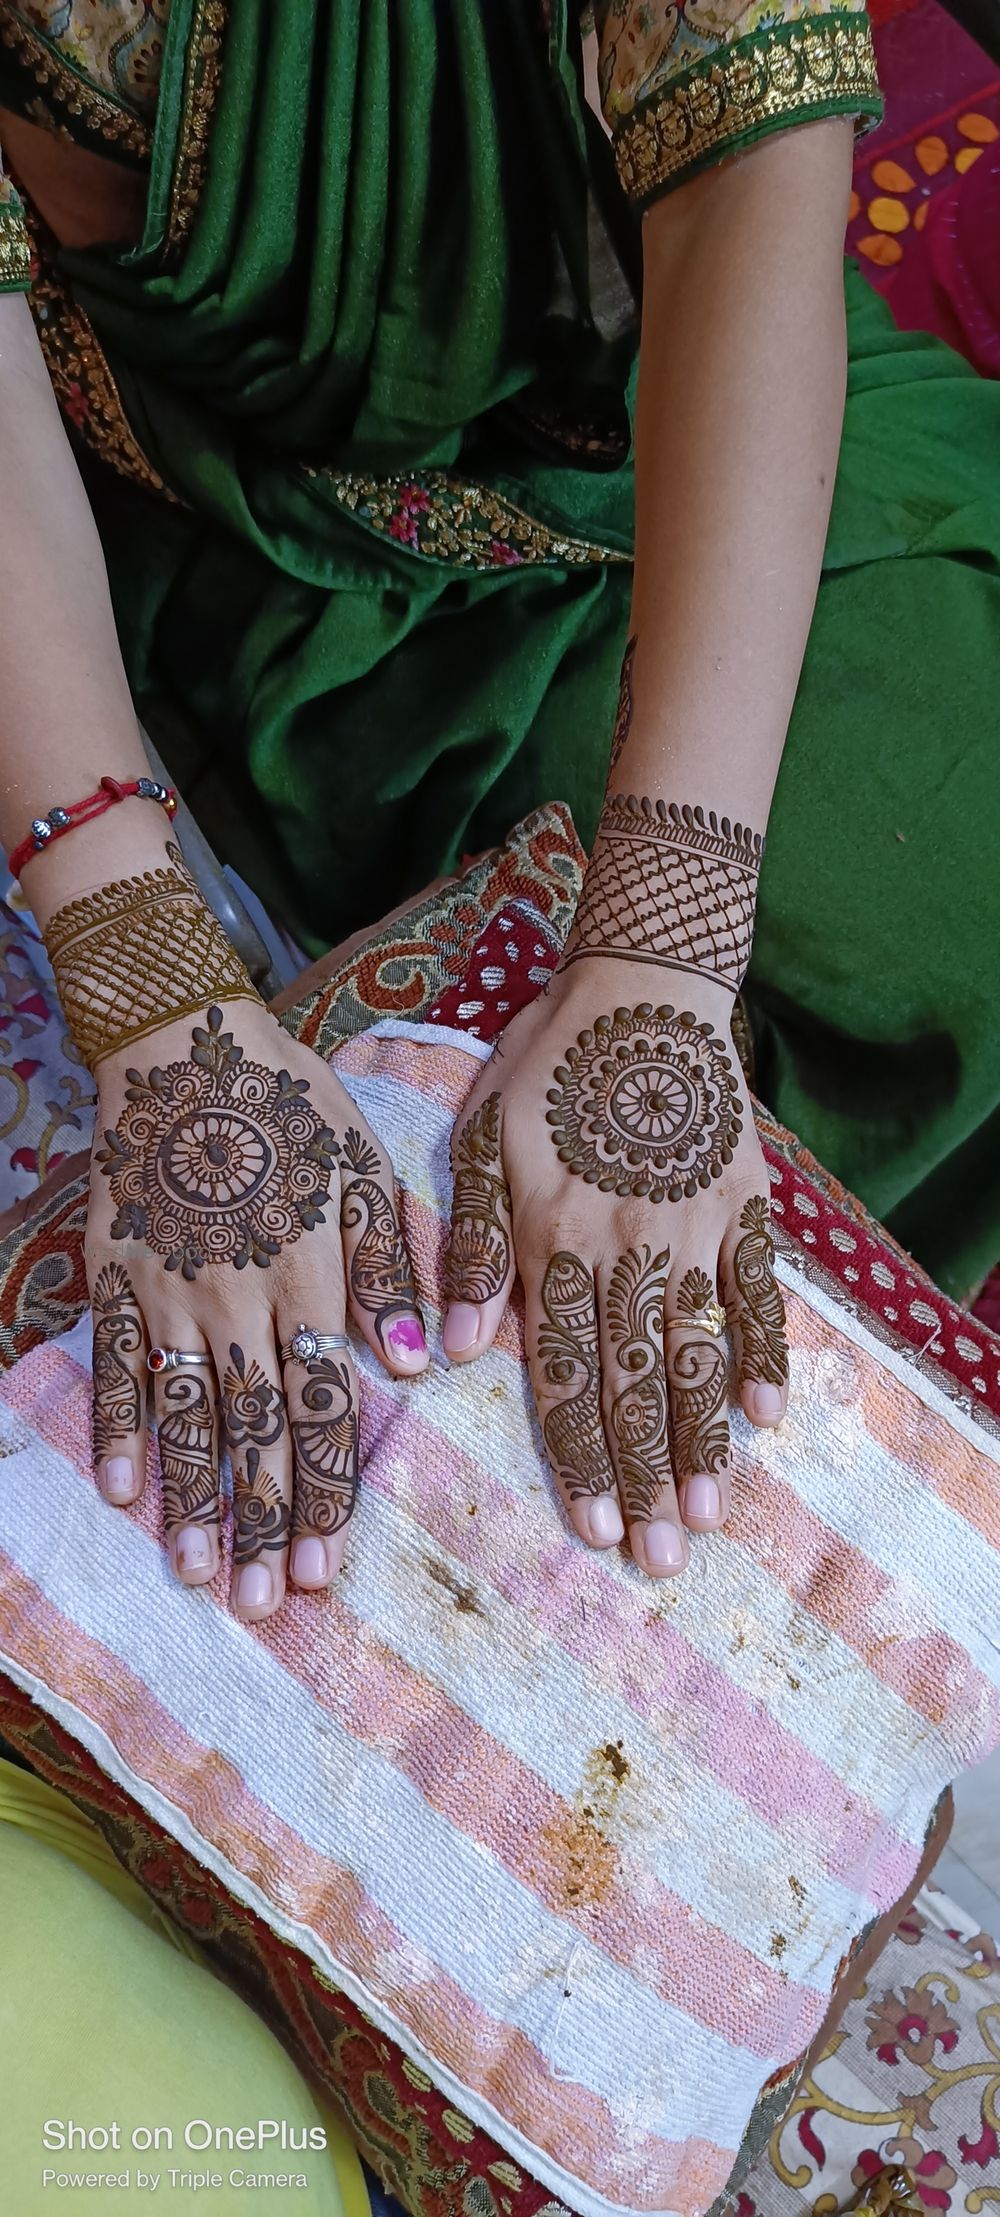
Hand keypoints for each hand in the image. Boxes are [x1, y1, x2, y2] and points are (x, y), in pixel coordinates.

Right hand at [87, 999, 427, 1617]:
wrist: (184, 1047)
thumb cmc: (290, 1107)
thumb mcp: (364, 1174)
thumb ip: (391, 1273)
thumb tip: (421, 1368)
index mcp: (309, 1281)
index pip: (320, 1410)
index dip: (320, 1494)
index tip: (319, 1570)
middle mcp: (238, 1302)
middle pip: (252, 1432)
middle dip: (258, 1524)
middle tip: (259, 1604)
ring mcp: (168, 1293)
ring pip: (185, 1413)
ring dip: (190, 1500)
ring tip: (194, 1572)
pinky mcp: (114, 1275)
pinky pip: (116, 1364)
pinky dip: (119, 1427)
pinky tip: (122, 1490)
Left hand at [441, 957, 787, 1577]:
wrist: (644, 987)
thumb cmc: (546, 1063)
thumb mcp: (482, 1140)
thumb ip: (475, 1247)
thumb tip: (466, 1349)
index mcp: (556, 1241)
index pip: (568, 1375)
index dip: (581, 1457)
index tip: (592, 1530)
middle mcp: (630, 1251)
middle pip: (637, 1385)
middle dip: (644, 1479)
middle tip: (660, 1560)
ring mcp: (697, 1233)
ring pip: (699, 1356)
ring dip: (702, 1442)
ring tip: (707, 1515)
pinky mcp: (746, 1206)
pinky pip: (760, 1296)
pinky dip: (764, 1357)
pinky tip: (766, 1418)